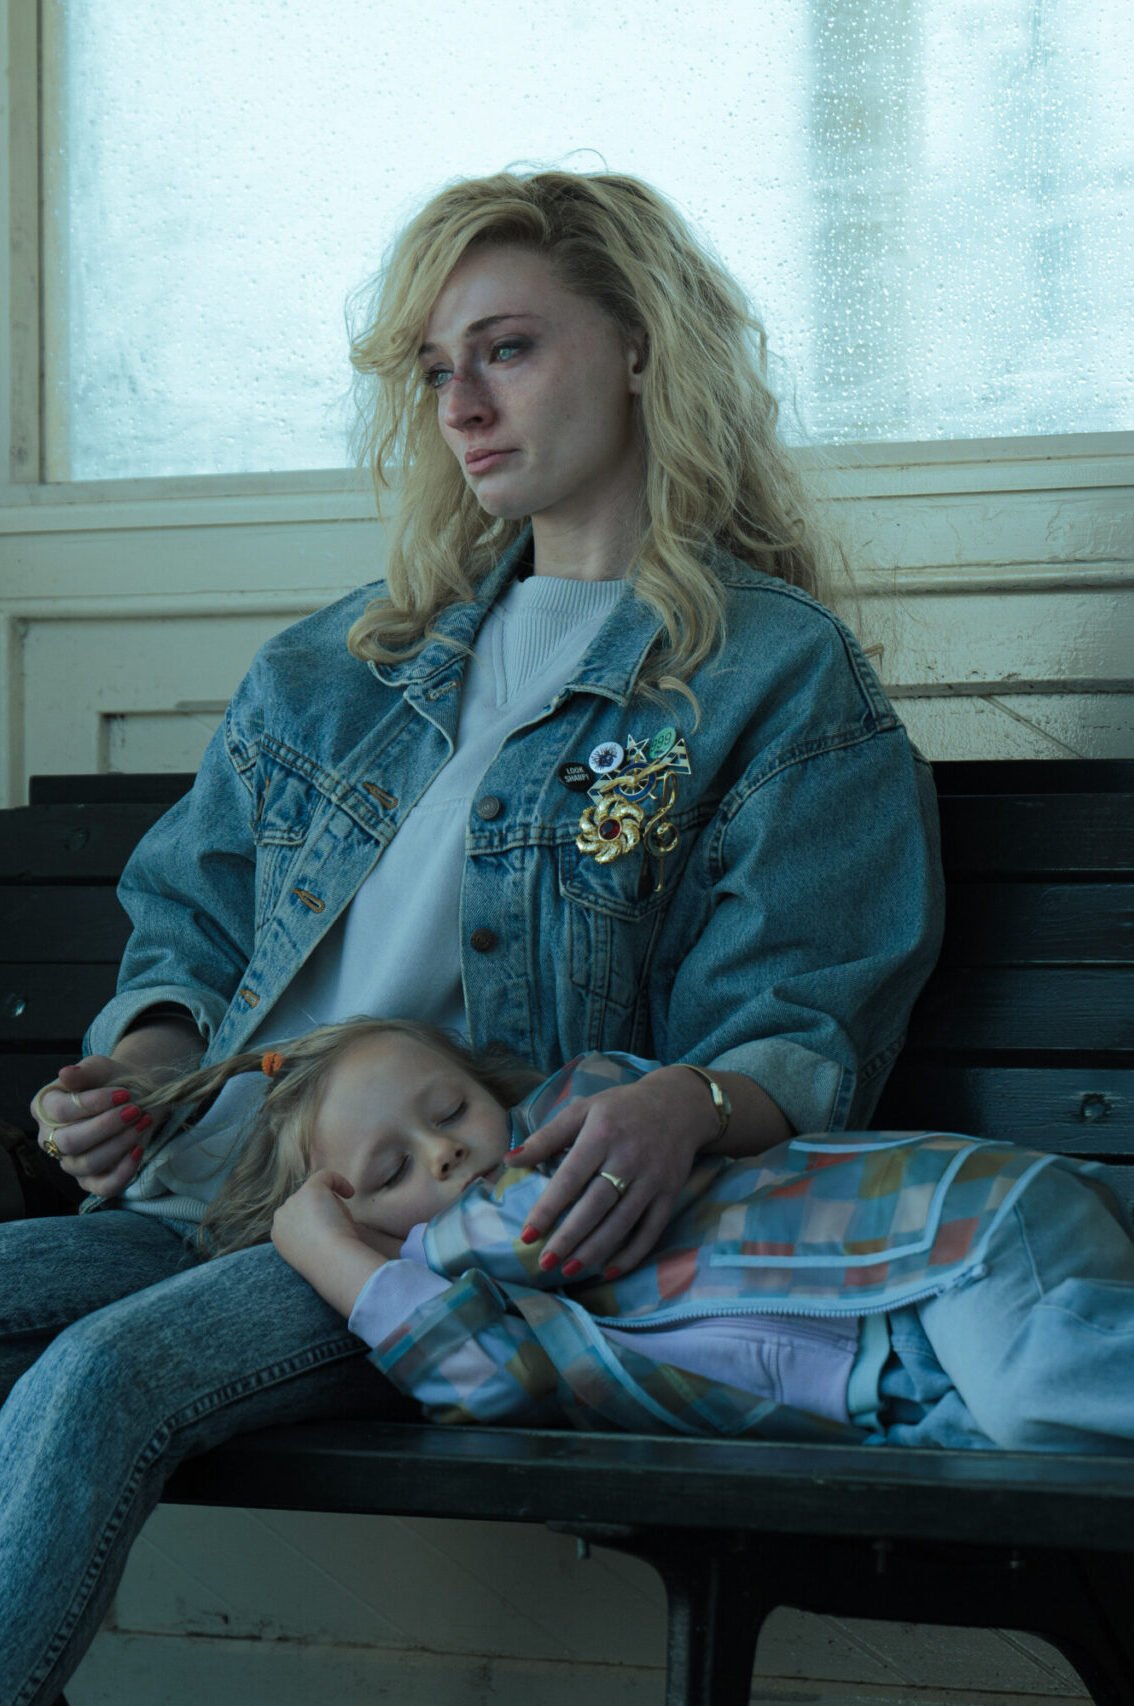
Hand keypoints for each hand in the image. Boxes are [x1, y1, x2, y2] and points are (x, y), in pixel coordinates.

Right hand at [31, 1055, 160, 1197]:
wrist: (135, 1097)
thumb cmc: (111, 1081)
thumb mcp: (100, 1069)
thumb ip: (84, 1072)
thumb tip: (65, 1074)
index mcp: (45, 1109)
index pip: (60, 1112)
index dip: (93, 1103)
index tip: (123, 1093)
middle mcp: (52, 1139)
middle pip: (70, 1142)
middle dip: (106, 1126)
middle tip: (134, 1110)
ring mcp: (71, 1163)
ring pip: (88, 1164)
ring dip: (119, 1144)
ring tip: (142, 1123)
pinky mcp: (93, 1181)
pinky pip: (104, 1187)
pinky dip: (123, 1172)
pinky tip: (139, 1150)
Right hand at [271, 1171, 396, 1317]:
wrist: (330, 1261)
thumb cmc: (328, 1265)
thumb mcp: (314, 1254)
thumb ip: (314, 1240)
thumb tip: (331, 1229)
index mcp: (279, 1236)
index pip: (296, 1221)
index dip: (314, 1224)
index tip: (329, 1238)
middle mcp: (281, 1217)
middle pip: (304, 1206)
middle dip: (322, 1214)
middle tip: (338, 1231)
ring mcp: (294, 1201)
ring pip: (316, 1194)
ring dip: (331, 1206)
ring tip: (342, 1224)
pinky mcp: (311, 1190)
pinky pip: (324, 1176)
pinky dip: (339, 1182)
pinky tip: (350, 1193)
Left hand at [508, 1067, 718, 1277]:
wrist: (679, 1105)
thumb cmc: (621, 1109)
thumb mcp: (582, 1111)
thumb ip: (546, 1137)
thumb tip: (509, 1161)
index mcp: (602, 1135)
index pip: (570, 1178)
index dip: (548, 1208)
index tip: (527, 1234)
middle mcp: (628, 1158)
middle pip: (595, 1205)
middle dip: (569, 1237)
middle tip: (545, 1262)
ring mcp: (652, 1179)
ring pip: (621, 1222)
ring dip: (594, 1250)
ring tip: (568, 1269)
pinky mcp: (670, 1194)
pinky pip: (651, 1230)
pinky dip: (631, 1254)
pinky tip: (609, 1270)